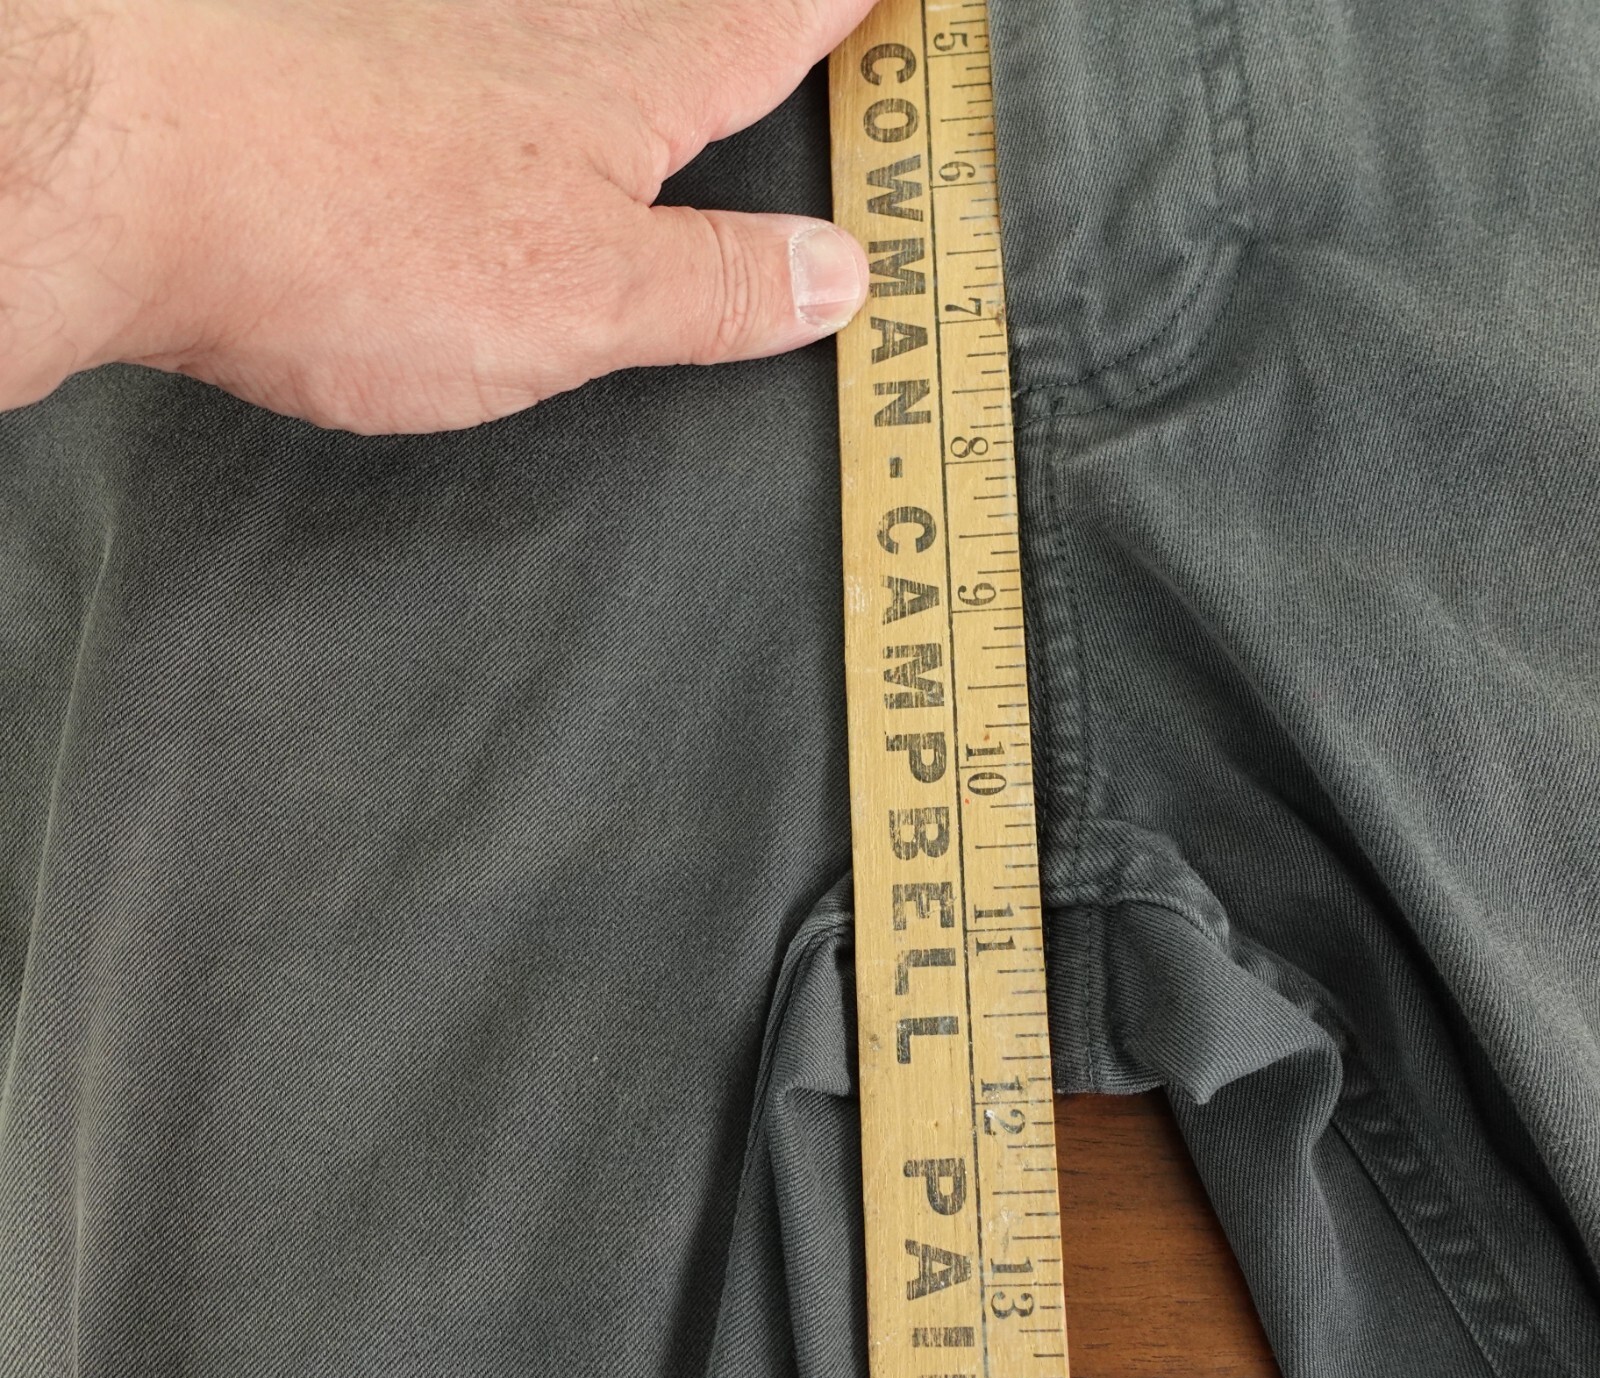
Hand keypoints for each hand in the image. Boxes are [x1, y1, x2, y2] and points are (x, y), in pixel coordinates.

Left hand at [0, 0, 875, 431]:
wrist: (137, 166)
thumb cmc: (361, 235)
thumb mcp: (584, 301)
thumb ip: (715, 289)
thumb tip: (836, 277)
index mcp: (625, 92)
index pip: (770, 30)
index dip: (842, 10)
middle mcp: (542, 34)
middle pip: (680, 3)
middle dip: (748, 11)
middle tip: (801, 9)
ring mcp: (440, 30)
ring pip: (573, 11)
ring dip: (629, 24)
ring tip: (665, 45)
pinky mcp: (348, 52)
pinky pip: (470, 30)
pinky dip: (514, 38)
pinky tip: (497, 56)